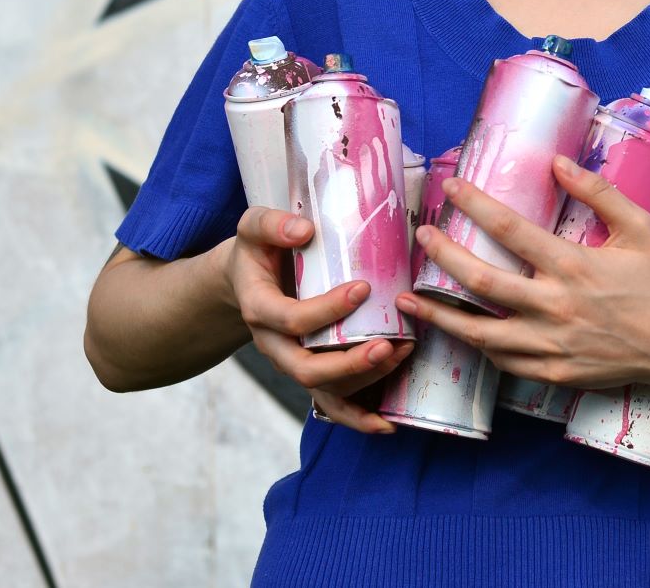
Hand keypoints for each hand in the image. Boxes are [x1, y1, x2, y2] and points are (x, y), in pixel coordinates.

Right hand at [226, 206, 411, 432]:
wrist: (249, 278)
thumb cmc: (259, 250)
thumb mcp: (254, 228)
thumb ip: (272, 226)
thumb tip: (305, 230)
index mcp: (259, 309)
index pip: (290, 319)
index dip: (326, 310)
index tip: (363, 288)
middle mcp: (273, 344)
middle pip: (305, 369)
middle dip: (349, 363)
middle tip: (387, 344)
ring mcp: (292, 361)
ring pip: (323, 389)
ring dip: (364, 379)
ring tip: (401, 355)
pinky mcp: (311, 371)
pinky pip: (331, 404)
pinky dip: (357, 418)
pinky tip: (386, 423)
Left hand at [395, 156, 649, 398]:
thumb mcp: (638, 228)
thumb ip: (599, 193)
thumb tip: (558, 163)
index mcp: (573, 265)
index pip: (511, 230)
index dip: (476, 205)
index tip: (451, 188)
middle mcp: (555, 305)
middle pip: (482, 281)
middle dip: (444, 256)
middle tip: (422, 237)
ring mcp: (550, 344)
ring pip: (479, 331)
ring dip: (439, 314)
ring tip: (408, 299)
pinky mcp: (551, 373)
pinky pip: (502, 360)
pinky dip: (475, 345)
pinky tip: (457, 331)